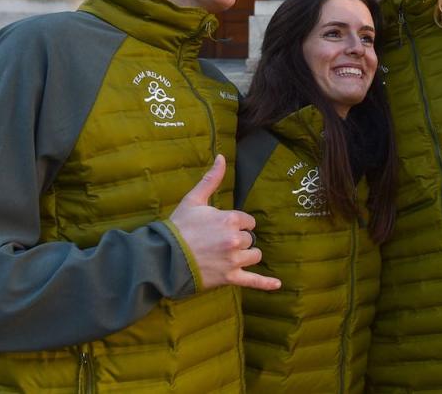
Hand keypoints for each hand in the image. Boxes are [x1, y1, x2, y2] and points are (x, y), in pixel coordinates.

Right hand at [168, 154, 280, 291]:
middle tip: (218, 242)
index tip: (222, 227)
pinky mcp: (230, 278)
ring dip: (246, 255)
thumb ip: (211, 179)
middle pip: (250, 239)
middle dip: (239, 239)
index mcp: (230, 219)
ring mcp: (234, 260)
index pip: (248, 221)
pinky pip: (253, 281)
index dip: (237, 224)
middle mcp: (235, 239)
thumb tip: (222, 156)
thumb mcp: (194, 199)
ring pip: (254, 255)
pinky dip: (266, 284)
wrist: (163, 258)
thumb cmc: (178, 227)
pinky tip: (278, 285)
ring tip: (229, 255)